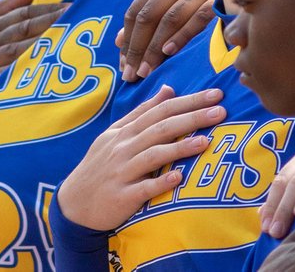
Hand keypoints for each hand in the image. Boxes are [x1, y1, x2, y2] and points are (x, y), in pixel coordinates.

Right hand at [0, 0, 67, 109]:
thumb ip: (6, 4)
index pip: (20, 15)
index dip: (45, 10)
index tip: (69, 7)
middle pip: (20, 31)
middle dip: (47, 24)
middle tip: (72, 19)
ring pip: (11, 53)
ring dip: (35, 47)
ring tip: (59, 42)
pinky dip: (10, 75)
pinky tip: (28, 73)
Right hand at [56, 85, 225, 230]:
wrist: (74, 205)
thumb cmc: (100, 167)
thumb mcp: (115, 135)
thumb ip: (141, 113)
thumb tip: (168, 89)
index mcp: (124, 131)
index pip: (160, 111)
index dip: (187, 101)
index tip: (214, 94)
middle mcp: (123, 148)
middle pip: (161, 128)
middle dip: (192, 117)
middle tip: (220, 110)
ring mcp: (122, 172)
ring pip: (153, 155)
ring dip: (180, 148)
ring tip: (206, 141)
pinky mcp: (122, 196)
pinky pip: (143, 188)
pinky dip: (160, 182)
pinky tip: (178, 178)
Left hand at [116, 0, 217, 81]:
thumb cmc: (207, 8)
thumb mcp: (174, 9)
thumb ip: (148, 22)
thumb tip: (117, 41)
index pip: (137, 10)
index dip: (127, 39)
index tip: (123, 65)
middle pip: (149, 14)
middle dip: (137, 47)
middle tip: (132, 74)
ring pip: (169, 18)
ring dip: (154, 47)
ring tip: (147, 70)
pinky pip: (197, 19)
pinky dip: (181, 35)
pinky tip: (169, 52)